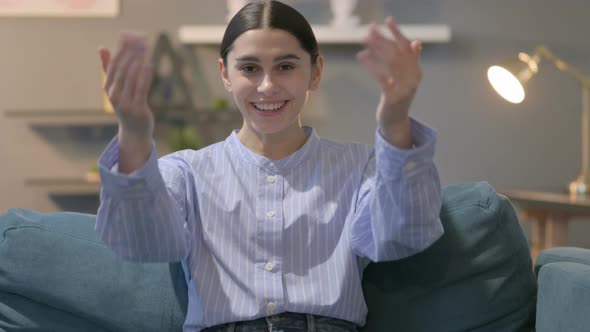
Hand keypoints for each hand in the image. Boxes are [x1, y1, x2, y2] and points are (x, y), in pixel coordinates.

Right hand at [99, 32, 153, 141]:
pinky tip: (149, 65)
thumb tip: (101, 47)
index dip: (120, 49)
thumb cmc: (127, 106)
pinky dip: (144, 76)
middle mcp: (114, 95)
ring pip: (131, 78)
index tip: (127, 35)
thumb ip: (109, 68)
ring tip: (145, 48)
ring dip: (138, 60)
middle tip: (139, 39)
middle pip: (122, 69)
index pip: (113, 65)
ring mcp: (125, 103)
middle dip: (130, 52)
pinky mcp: (138, 109)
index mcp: (108, 88)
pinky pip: (141, 90)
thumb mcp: (116, 88)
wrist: (134, 132)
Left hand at [357, 17, 421, 146]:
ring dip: (376, 49)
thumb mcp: (407, 79)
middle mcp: (413, 78)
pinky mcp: (393, 97)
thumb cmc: (399, 97)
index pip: (407, 47)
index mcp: (416, 71)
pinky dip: (372, 65)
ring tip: (363, 41)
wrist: (396, 122)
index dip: (397, 32)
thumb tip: (416, 42)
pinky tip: (362, 56)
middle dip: (382, 39)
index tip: (388, 20)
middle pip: (397, 53)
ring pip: (390, 63)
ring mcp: (404, 88)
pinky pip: (382, 77)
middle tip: (368, 30)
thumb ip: (412, 61)